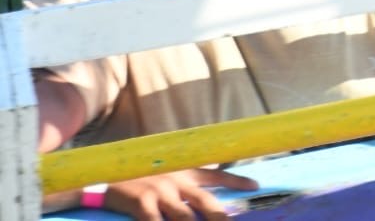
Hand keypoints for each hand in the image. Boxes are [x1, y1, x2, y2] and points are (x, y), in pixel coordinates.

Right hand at [100, 167, 258, 219]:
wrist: (104, 173)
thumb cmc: (138, 176)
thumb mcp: (166, 172)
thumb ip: (185, 181)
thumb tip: (206, 193)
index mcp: (184, 172)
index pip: (216, 175)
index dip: (236, 181)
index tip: (255, 186)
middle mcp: (176, 181)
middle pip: (205, 202)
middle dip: (221, 217)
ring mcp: (160, 192)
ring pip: (184, 217)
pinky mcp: (141, 203)